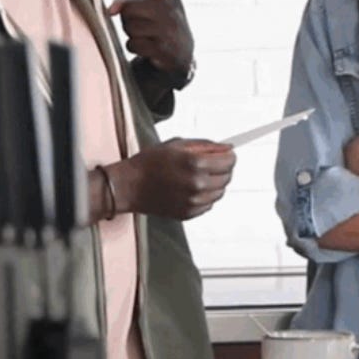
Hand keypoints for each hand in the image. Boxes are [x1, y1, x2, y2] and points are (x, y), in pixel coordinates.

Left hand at [106, 0, 193, 78]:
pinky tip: (148, 47)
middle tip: (142, 22)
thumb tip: (110, 10)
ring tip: (147, 34)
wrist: (183, 53)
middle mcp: (169, 10)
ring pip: (128, 27)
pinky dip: (134, 47)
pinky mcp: (161, 48)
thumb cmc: (161, 24)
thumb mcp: (153, 8)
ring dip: (132, 33)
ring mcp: (166, 30)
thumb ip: (129, 1)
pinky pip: (131, 44)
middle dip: (128, 17)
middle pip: (128, 9)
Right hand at [118, 138, 235, 220]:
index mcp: (196, 164)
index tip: (224, 154)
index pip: (229, 161)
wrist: (129, 186)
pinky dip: (204, 196)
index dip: (228, 156)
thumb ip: (205, 145)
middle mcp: (198, 184)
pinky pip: (208, 204)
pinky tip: (188, 188)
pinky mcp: (189, 213)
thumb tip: (226, 148)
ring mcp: (194, 201)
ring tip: (196, 177)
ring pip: (219, 192)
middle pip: (227, 177)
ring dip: (213, 183)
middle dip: (222, 168)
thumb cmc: (148, 163)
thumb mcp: (176, 144)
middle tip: (209, 164)